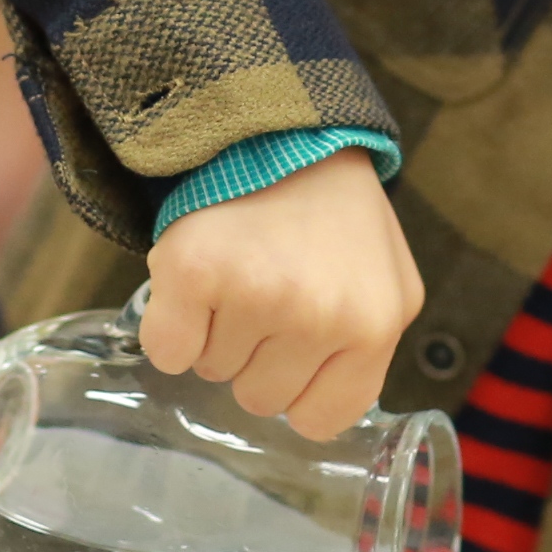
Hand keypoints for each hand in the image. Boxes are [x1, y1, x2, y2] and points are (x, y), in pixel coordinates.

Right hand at [140, 146, 421, 438]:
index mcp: (374, 325)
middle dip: (254, 356)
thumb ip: (363, 348)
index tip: (290, 354)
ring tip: (238, 275)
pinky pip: (166, 350)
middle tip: (263, 296)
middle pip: (259, 398)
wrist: (279, 131)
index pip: (319, 420)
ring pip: (212, 371)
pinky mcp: (194, 271)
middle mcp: (320, 316)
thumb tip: (315, 409)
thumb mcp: (385, 281)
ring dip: (215, 332)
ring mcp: (257, 294)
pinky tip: (197, 284)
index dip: (295, 392)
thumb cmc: (331, 214)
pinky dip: (170, 326)